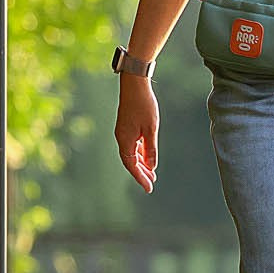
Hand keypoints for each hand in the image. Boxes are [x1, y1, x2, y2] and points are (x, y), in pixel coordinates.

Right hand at [115, 76, 158, 193]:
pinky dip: (140, 154)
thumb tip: (152, 166)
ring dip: (141, 164)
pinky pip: (133, 145)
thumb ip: (151, 148)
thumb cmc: (144, 105)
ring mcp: (123, 132)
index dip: (140, 177)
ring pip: (131, 154)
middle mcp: (122, 138)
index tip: (149, 188)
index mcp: (125, 140)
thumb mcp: (151, 128)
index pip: (131, 165)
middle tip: (151, 185)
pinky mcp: (127, 126)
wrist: (134, 84)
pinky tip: (148, 158)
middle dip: (141, 173)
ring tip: (152, 174)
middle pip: (130, 161)